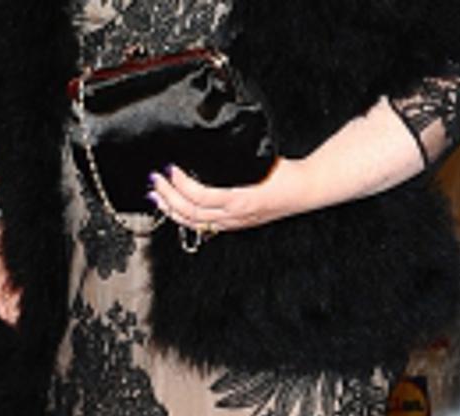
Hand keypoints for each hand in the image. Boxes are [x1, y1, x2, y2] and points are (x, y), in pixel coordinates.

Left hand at [147, 160, 311, 233]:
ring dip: (171, 210)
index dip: (181, 185)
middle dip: (168, 197)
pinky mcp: (234, 224)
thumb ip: (234, 158)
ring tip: (156, 196)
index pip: (200, 197)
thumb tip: (206, 145)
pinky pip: (203, 226)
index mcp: (240, 200)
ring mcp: (233, 223)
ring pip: (194, 223)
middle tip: (155, 180)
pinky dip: (184, 218)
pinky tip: (174, 209)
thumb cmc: (286, 173)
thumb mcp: (259, 160)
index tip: (170, 169)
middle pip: (191, 213)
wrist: (304, 190)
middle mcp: (234, 216)